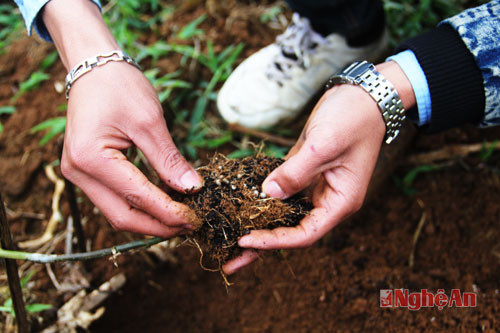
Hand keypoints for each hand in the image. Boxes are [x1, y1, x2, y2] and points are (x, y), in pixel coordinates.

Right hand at [62, 63, 201, 235]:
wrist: (94, 67)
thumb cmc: (120, 86)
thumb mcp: (150, 121)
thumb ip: (169, 160)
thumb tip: (193, 189)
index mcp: (90, 158)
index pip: (138, 198)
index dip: (169, 213)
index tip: (196, 218)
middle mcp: (77, 172)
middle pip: (122, 216)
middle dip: (159, 226)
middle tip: (191, 225)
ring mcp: (78, 174)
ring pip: (117, 212)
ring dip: (150, 219)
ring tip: (181, 218)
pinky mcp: (86, 171)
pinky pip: (114, 199)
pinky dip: (139, 206)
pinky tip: (163, 204)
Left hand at [223, 62, 415, 273]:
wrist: (363, 96)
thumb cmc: (353, 119)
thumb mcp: (323, 145)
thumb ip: (295, 172)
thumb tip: (267, 194)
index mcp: (340, 202)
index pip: (305, 234)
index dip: (275, 240)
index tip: (245, 240)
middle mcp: (326, 200)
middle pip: (292, 231)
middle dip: (262, 245)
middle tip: (229, 259)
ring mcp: (314, 187)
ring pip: (283, 215)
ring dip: (259, 225)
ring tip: (229, 239)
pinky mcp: (302, 173)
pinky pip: (280, 193)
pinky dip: (262, 201)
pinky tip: (240, 206)